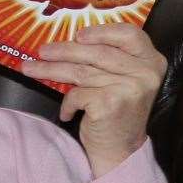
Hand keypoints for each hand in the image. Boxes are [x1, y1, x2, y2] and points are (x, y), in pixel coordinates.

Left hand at [19, 23, 165, 177]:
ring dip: (51, 70)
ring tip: (30, 68)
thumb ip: (109, 60)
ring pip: (81, 72)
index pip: (129, 34)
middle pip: (97, 53)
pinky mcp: (111, 103)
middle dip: (64, 50)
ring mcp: (129, 87)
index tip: (78, 34)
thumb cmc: (116, 113)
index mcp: (152, 61)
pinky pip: (77, 94)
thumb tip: (71, 40)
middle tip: (41, 50)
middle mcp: (145, 73)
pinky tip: (66, 113)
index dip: (102, 31)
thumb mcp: (122, 80)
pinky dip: (67, 103)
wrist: (120, 151)